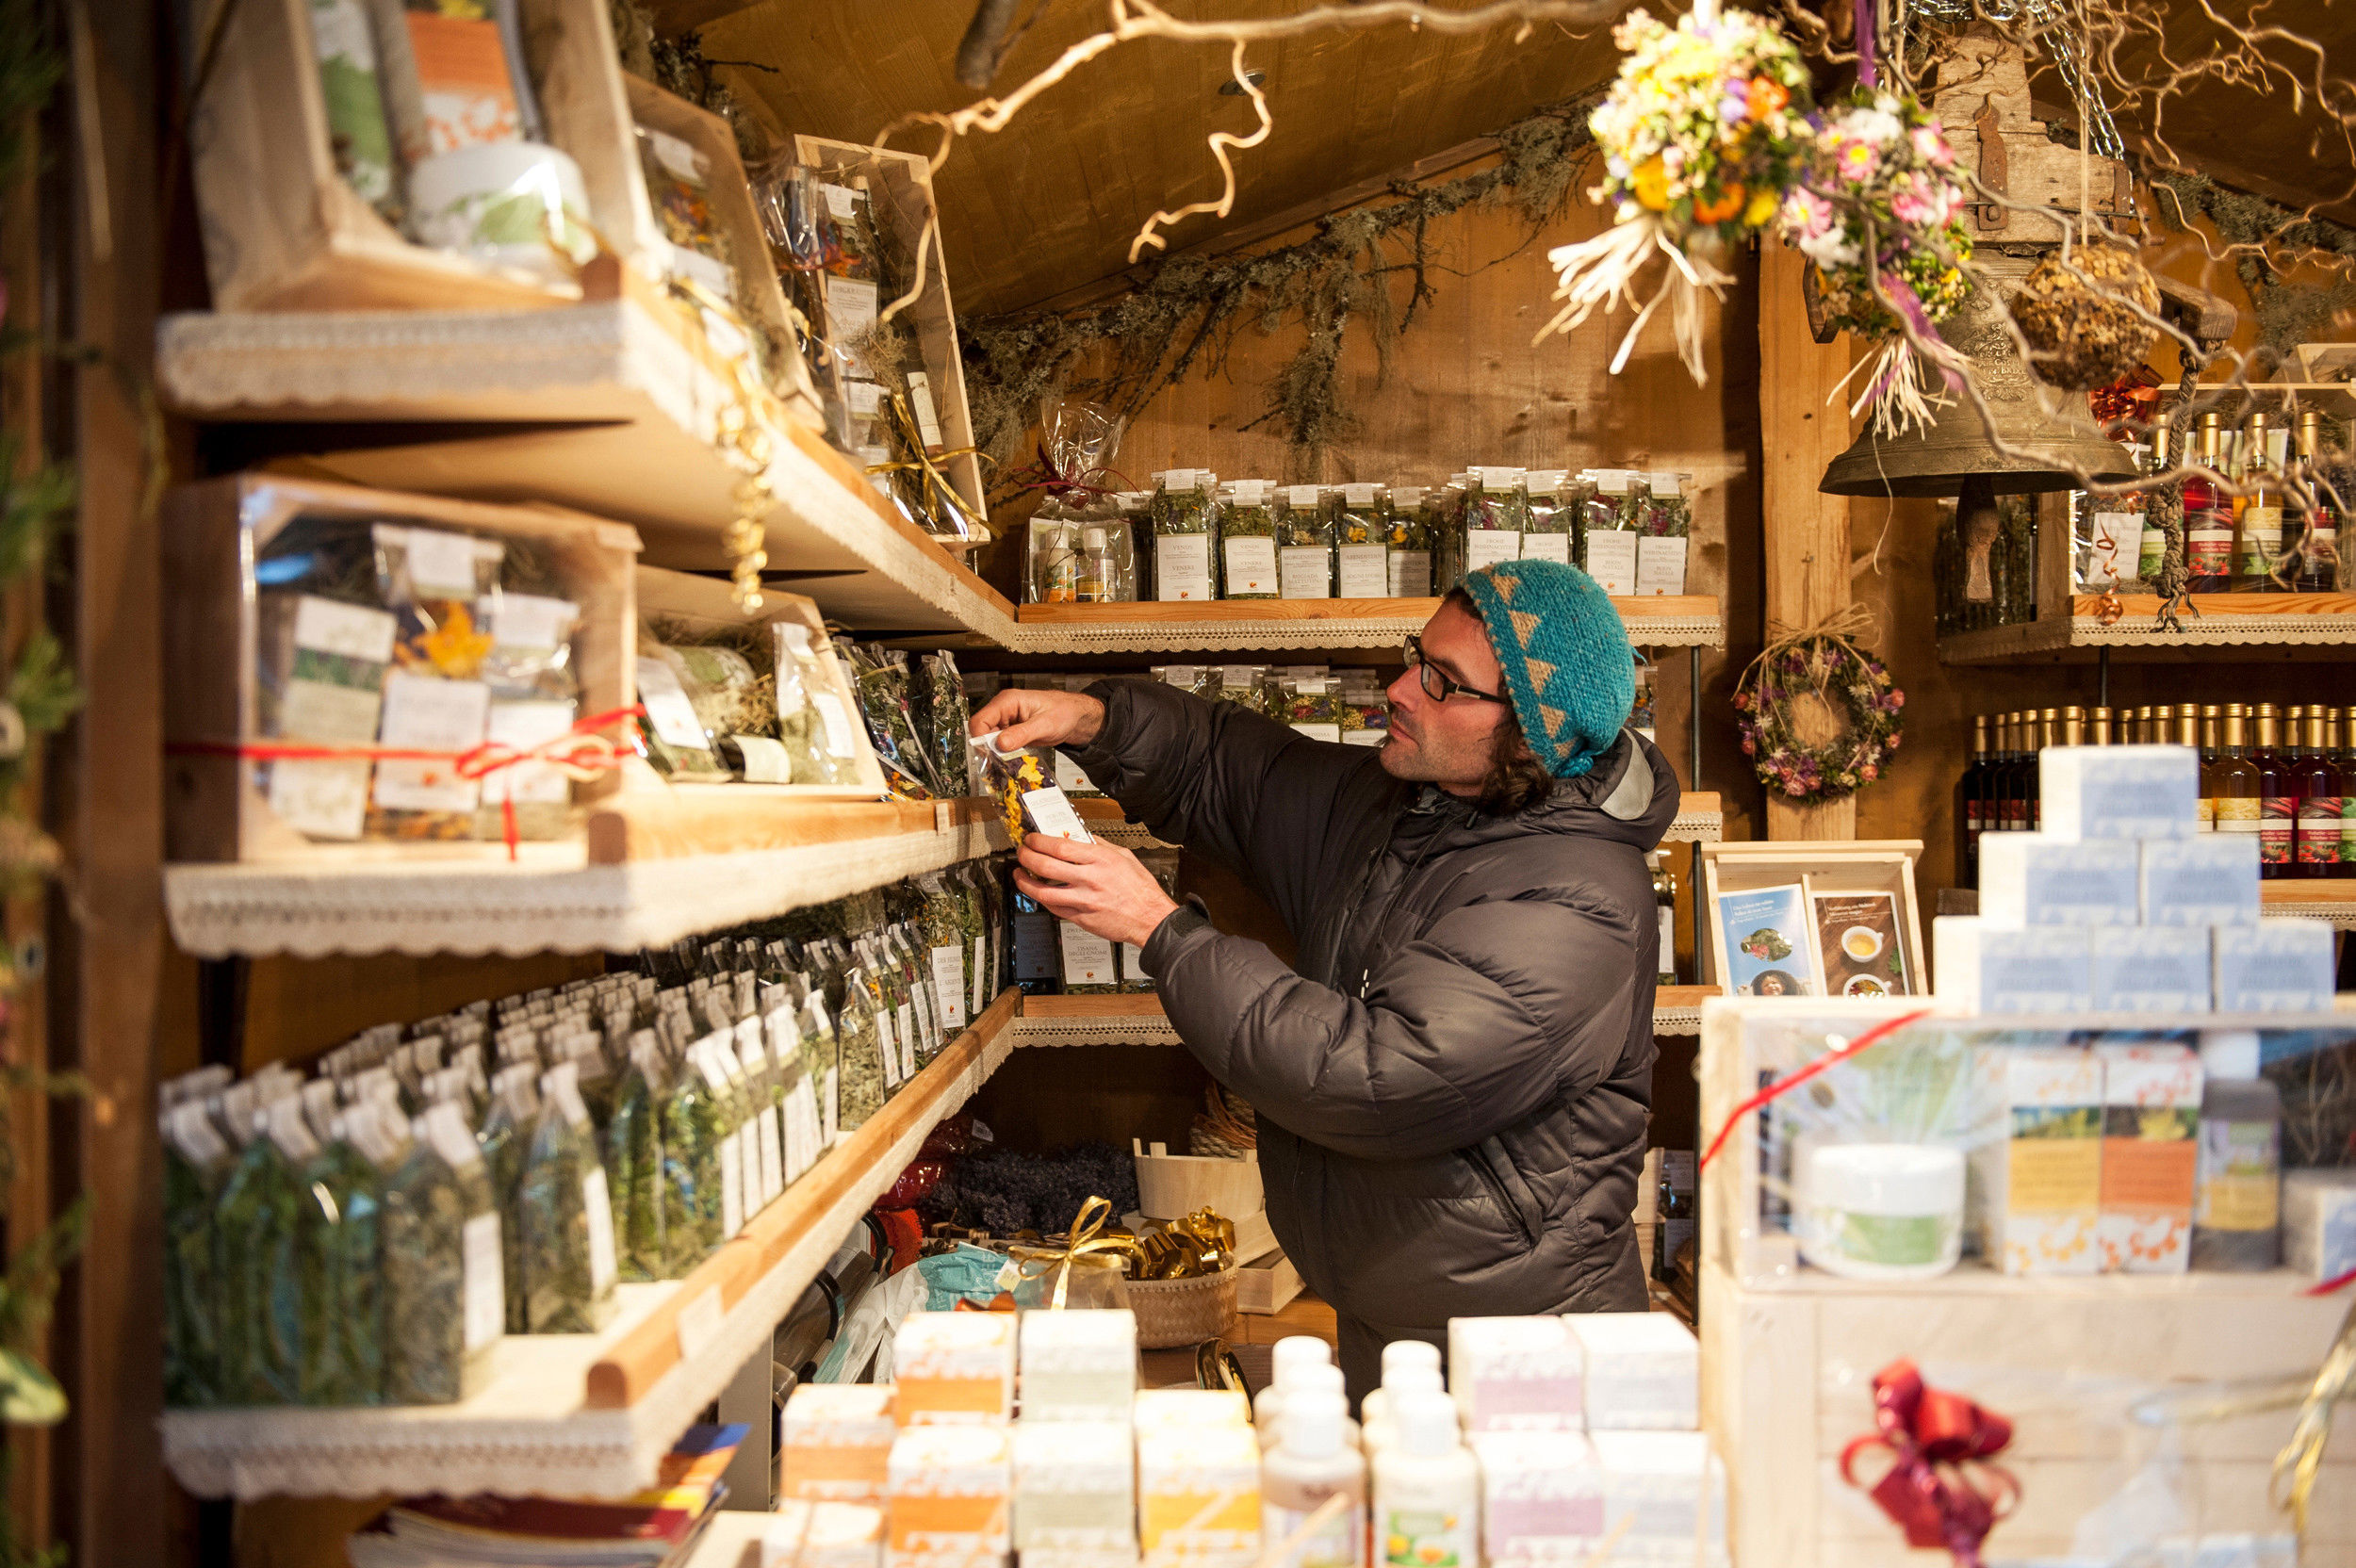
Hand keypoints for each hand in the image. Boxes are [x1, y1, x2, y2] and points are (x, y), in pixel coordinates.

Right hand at [970, 687, 1104, 752]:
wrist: (1076, 718)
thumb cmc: (1064, 712)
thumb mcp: (1045, 725)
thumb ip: (1022, 734)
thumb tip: (1001, 743)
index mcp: (1008, 701)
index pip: (981, 720)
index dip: (980, 738)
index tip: (988, 754)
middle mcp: (1004, 710)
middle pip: (982, 731)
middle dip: (988, 748)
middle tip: (998, 763)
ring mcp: (1007, 722)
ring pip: (990, 740)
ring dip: (996, 753)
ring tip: (1007, 763)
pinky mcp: (1012, 733)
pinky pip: (1001, 745)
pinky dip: (1004, 754)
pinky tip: (1012, 760)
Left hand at [1014, 832, 1179, 949]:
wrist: (1150, 918)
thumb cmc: (1141, 890)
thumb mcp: (1124, 856)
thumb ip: (1100, 845)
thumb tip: (1080, 837)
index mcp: (1100, 860)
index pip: (1060, 846)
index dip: (1039, 841)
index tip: (1032, 839)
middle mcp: (1089, 879)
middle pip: (1046, 866)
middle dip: (1026, 856)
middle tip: (1022, 852)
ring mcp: (1084, 901)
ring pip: (1043, 892)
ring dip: (1025, 882)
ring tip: (1019, 875)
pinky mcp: (1081, 918)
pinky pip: (1054, 908)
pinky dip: (1042, 900)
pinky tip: (1038, 893)